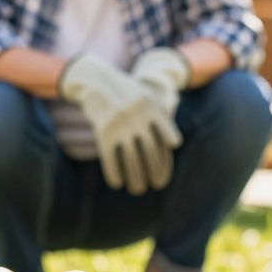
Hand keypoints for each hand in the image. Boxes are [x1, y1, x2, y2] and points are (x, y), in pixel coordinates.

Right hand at [59, 50, 188, 194]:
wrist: (97, 82)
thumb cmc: (128, 94)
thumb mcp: (147, 98)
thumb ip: (161, 117)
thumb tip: (174, 144)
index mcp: (153, 108)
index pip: (168, 140)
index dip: (167, 161)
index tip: (166, 176)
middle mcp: (138, 117)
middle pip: (151, 153)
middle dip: (155, 174)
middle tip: (156, 186)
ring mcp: (120, 125)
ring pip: (132, 159)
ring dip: (136, 179)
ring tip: (138, 190)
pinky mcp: (104, 132)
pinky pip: (111, 158)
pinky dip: (115, 173)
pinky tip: (117, 184)